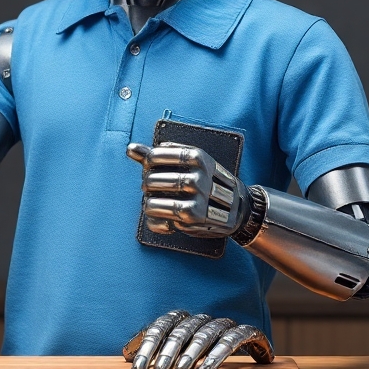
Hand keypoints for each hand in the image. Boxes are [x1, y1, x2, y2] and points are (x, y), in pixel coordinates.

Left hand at [122, 310, 273, 368]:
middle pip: (182, 331)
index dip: (147, 347)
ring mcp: (225, 324)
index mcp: (185, 320)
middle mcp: (203, 319)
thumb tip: (126, 354)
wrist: (252, 345)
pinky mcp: (247, 332)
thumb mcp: (180, 352)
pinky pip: (232, 340)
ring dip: (191, 354)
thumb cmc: (208, 352)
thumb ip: (156, 350)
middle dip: (168, 352)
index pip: (162, 327)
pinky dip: (217, 356)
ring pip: (205, 335)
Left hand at [126, 142, 250, 238]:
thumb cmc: (208, 180)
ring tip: (152, 201)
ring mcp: (196, 200)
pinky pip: (160, 220)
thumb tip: (130, 148)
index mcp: (198, 157)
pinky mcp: (193, 220)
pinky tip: (159, 214)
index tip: (150, 166)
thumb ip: (159, 155)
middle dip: (146, 184)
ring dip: (148, 203)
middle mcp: (198, 178)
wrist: (238, 207)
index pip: (156, 155)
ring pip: (153, 202)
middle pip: (152, 179)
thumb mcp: (191, 162)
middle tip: (149, 185)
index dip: (147, 162)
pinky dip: (154, 219)